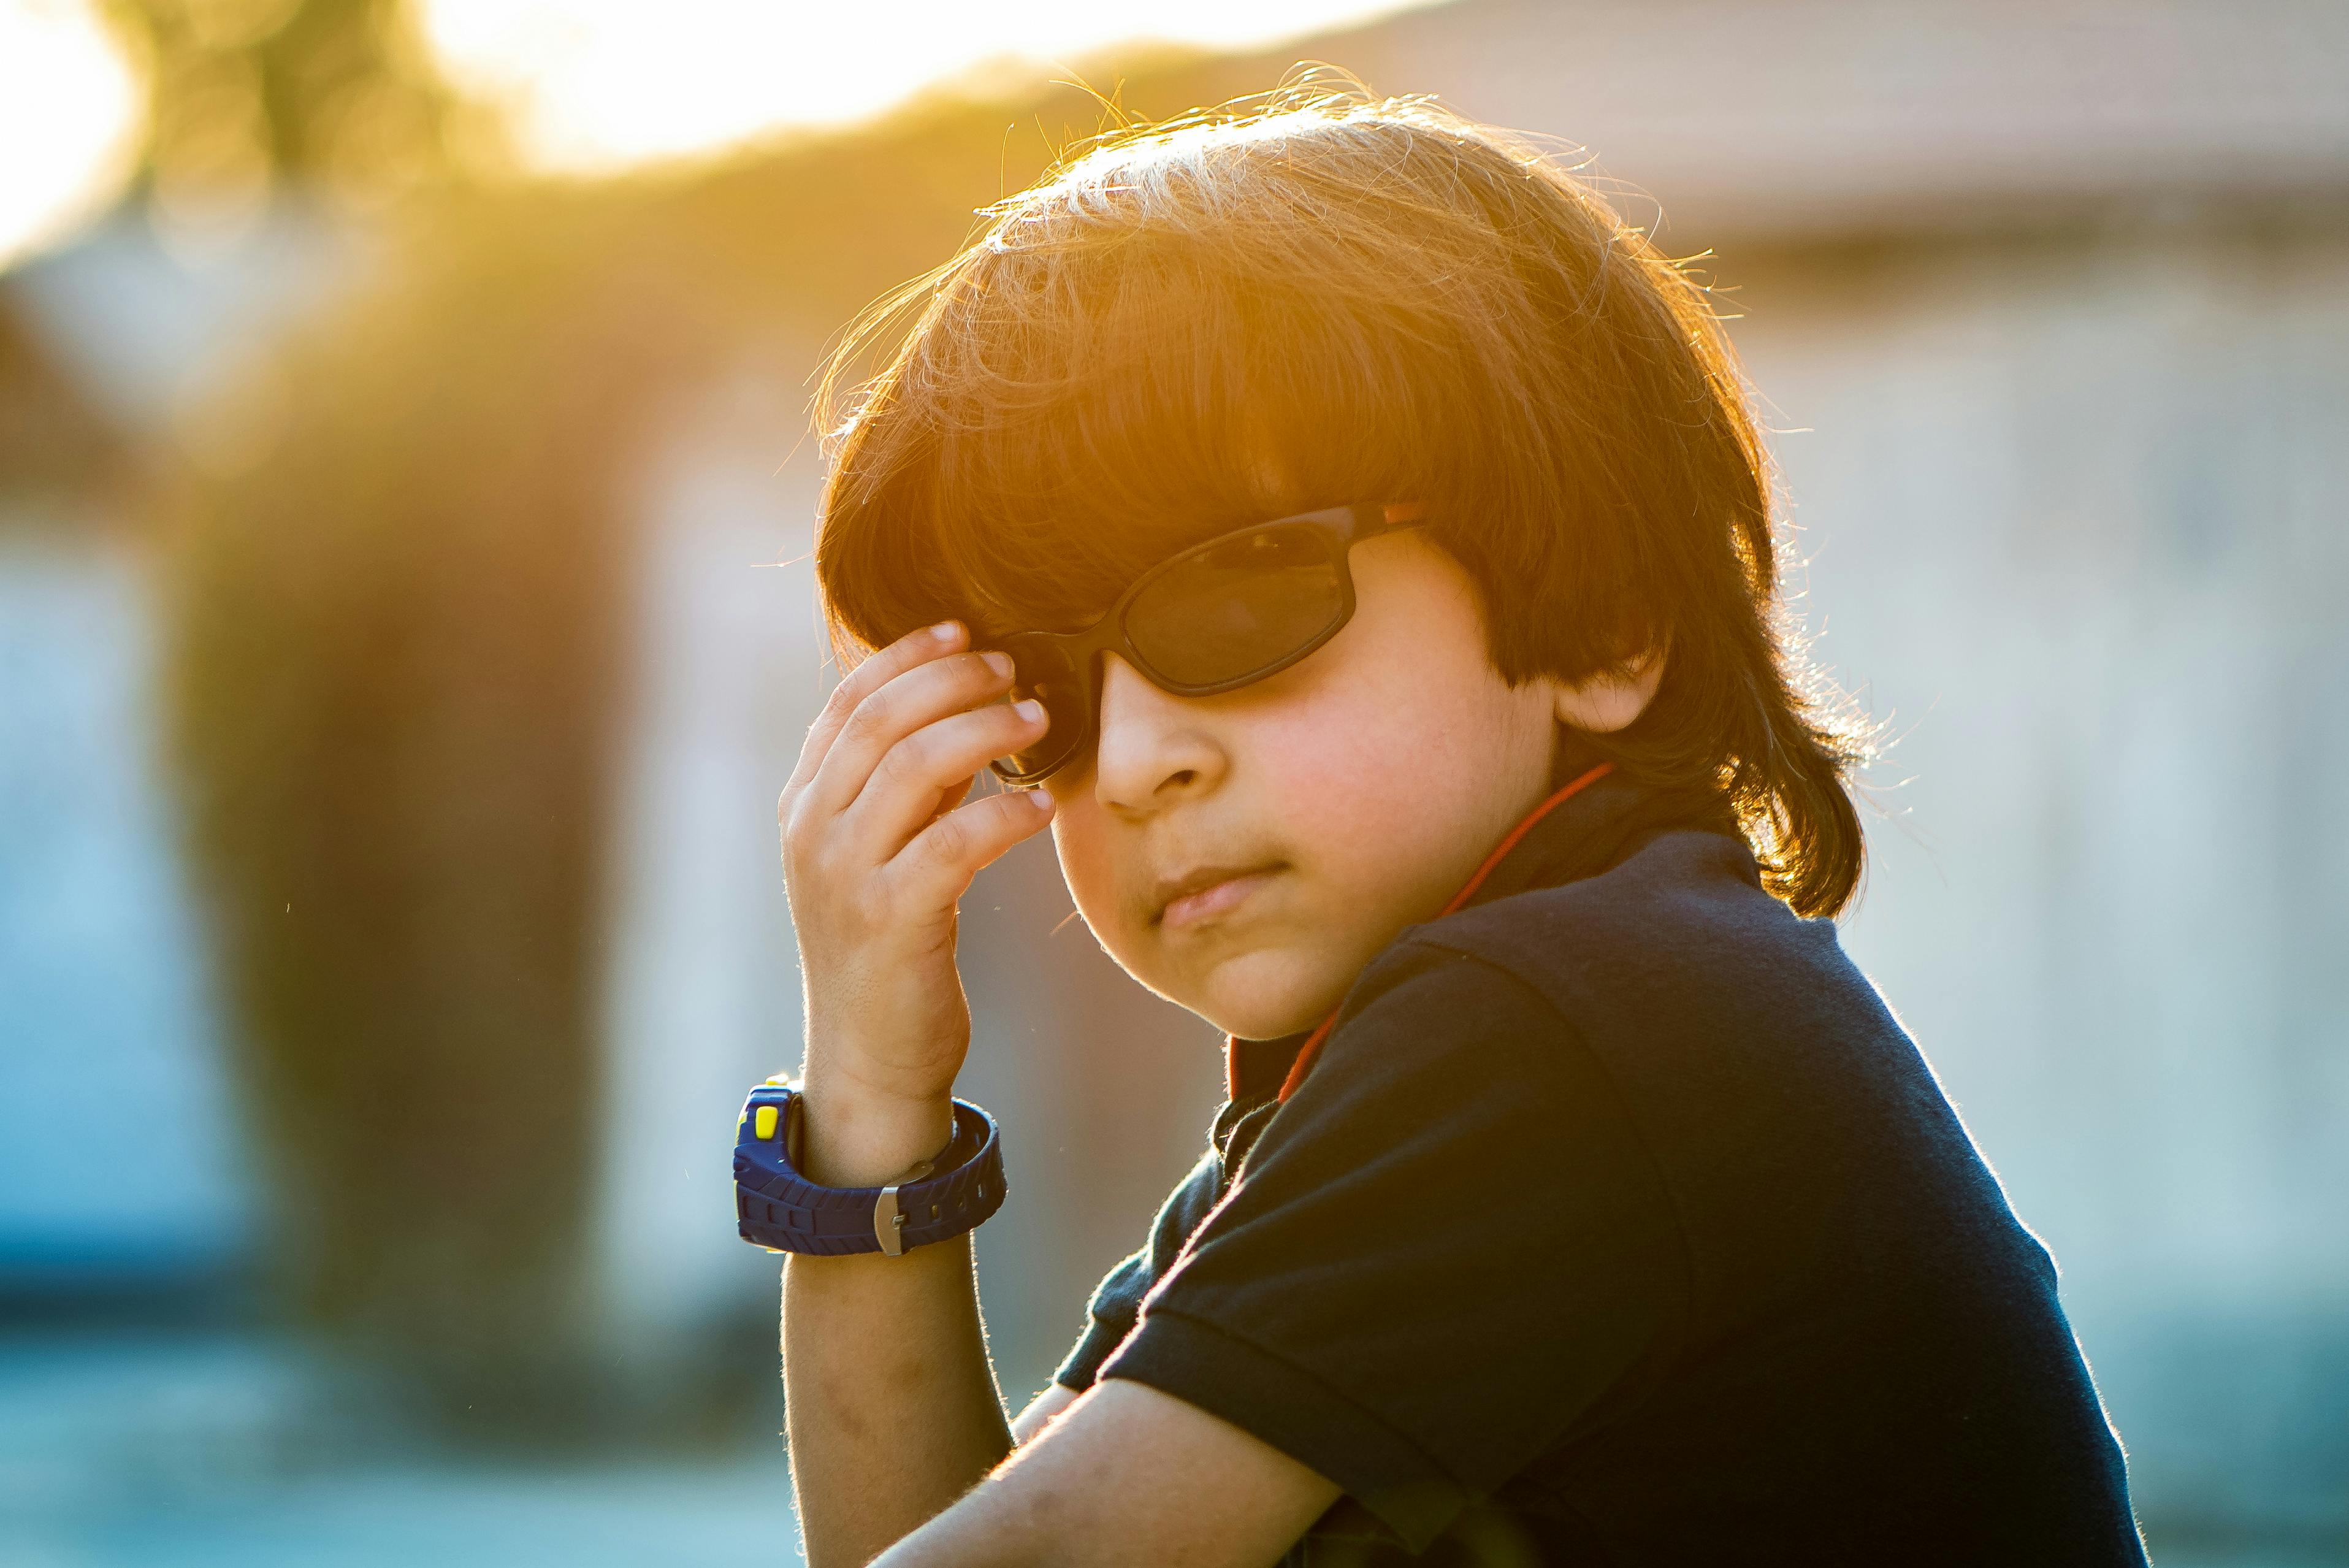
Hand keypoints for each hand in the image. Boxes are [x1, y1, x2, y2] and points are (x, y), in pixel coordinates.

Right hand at [778, 621, 1053, 1184]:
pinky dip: (1003, 813)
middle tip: (1013, 668)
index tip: (961, 628)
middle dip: (952, 680)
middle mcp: (810, 831)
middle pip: (880, 721)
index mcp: (802, 806)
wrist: (870, 1058)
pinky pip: (953, 842)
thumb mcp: (880, 856)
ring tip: (1038, 718)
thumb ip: (905, 790)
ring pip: (913, 767)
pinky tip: (1040, 804)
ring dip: (984, 731)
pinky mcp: (889, 919)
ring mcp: (843, 874)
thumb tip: (961, 713)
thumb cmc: (886, 948)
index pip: (845, 704)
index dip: (904, 656)